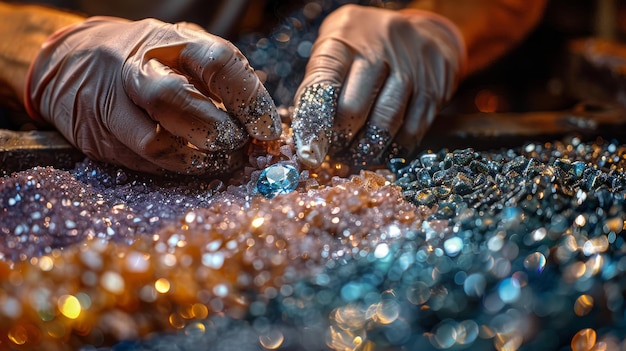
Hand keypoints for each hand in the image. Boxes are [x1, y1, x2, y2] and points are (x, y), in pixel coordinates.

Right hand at [25, 17, 280, 174]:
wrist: (74, 62)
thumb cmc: (151, 61)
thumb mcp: (187, 52)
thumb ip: (224, 81)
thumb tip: (265, 124)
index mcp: (172, 43)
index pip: (216, 63)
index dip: (248, 99)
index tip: (267, 129)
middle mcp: (137, 69)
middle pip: (175, 99)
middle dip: (216, 130)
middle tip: (240, 145)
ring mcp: (113, 105)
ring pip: (154, 141)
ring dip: (198, 159)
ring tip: (223, 161)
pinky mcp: (101, 139)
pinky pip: (143, 162)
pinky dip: (176, 169)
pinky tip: (196, 166)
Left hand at [292, 5, 465, 168]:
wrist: (424, 32)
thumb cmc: (366, 45)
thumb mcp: (335, 47)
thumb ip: (318, 83)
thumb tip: (306, 132)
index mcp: (345, 36)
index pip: (323, 84)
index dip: (314, 123)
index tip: (308, 149)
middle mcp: (380, 48)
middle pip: (354, 107)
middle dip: (339, 139)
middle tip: (332, 152)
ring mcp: (411, 68)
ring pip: (385, 122)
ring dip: (365, 149)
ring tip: (354, 157)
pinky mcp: (433, 89)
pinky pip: (413, 129)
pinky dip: (394, 149)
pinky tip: (382, 153)